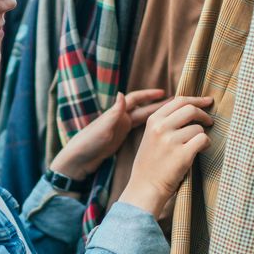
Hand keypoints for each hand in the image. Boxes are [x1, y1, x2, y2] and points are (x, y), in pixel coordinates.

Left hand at [50, 89, 168, 179]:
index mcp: (115, 114)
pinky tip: (160, 130)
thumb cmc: (87, 143)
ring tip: (174, 116)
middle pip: (142, 108)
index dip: (149, 95)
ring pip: (142, 119)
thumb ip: (113, 113)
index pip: (135, 98)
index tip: (164, 93)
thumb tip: (121, 94)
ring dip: (156, 116)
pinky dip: (149, 128)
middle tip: (176, 103)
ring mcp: (119, 128)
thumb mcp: (102, 128)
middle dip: (158, 105)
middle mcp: (118, 118)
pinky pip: (139, 129)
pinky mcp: (119, 138)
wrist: (77, 160)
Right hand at [120, 96, 213, 216]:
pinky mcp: (182, 154)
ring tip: (196, 146)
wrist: (145, 187)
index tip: (207, 102)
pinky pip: (203, 140)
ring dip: (202, 136)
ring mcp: (171, 141)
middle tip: (209, 122)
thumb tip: (190, 107)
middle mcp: (161, 127)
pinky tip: (200, 150)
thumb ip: (166, 121)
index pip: (179, 100)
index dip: (196, 100)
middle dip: (204, 115)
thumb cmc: (150, 163)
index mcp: (153, 120)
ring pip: (198, 128)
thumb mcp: (151, 136)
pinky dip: (206, 144)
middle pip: (191, 109)